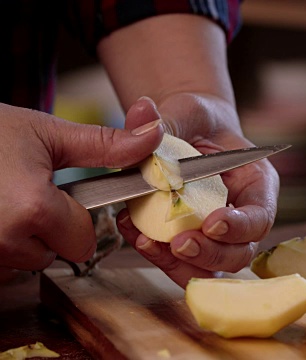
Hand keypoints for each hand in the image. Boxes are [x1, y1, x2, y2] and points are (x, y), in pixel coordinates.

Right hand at [0, 99, 163, 270]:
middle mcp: (3, 240)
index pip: (83, 241)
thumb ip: (106, 143)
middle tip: (24, 193)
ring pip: (24, 261)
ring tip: (3, 199)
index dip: (76, 217)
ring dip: (21, 237)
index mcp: (33, 209)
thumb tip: (154, 134)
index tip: (57, 193)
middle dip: (49, 229)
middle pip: (54, 254)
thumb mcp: (48, 134)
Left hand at [116, 95, 279, 287]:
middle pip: (239, 253)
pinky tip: (134, 234)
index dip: (240, 226)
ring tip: (147, 243)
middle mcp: (244, 217)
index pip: (260, 216)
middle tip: (178, 243)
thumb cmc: (198, 121)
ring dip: (180, 265)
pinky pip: (180, 265)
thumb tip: (142, 111)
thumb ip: (167, 119)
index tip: (211, 223)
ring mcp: (218, 237)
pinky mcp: (192, 245)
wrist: (184, 133)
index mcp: (257, 184)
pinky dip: (158, 257)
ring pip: (210, 270)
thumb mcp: (187, 113)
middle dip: (209, 254)